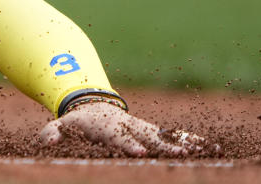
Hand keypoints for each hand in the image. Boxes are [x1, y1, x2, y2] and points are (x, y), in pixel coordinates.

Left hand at [39, 101, 213, 156]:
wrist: (93, 104)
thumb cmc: (79, 123)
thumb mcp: (63, 126)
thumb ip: (54, 133)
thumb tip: (45, 142)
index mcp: (109, 127)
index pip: (119, 138)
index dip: (128, 145)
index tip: (139, 153)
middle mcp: (131, 127)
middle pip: (149, 138)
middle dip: (165, 147)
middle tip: (182, 156)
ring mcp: (144, 128)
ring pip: (168, 136)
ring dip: (187, 144)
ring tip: (208, 152)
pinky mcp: (155, 131)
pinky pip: (177, 136)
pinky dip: (194, 141)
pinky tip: (215, 149)